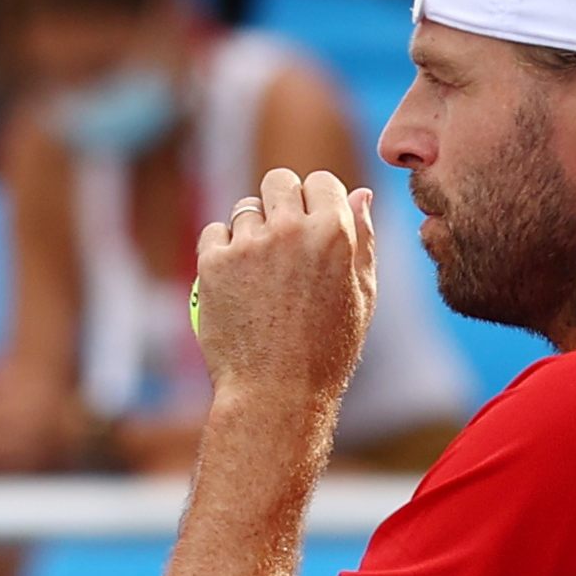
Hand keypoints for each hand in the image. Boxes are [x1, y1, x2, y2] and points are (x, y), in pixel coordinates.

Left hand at [193, 167, 376, 401]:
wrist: (276, 394)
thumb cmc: (327, 350)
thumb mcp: (361, 296)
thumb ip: (362, 239)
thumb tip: (360, 194)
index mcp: (334, 233)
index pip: (321, 181)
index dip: (317, 200)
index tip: (312, 223)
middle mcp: (290, 230)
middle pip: (278, 181)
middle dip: (280, 200)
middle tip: (282, 238)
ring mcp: (248, 245)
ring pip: (245, 208)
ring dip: (251, 229)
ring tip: (261, 272)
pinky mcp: (213, 263)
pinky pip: (215, 233)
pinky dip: (222, 250)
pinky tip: (237, 282)